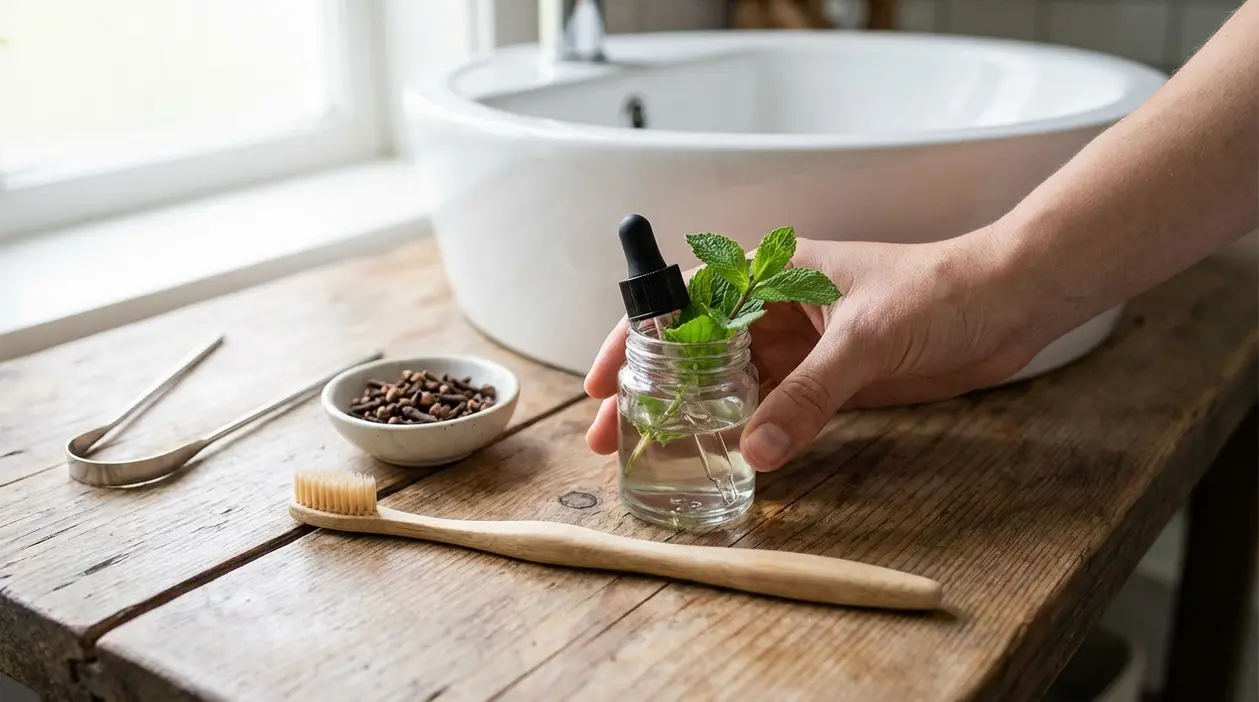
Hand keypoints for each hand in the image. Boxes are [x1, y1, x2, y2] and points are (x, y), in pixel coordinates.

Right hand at [584, 226, 1056, 471]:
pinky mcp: (830, 382)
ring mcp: (802, 348)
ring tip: (654, 457)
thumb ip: (808, 394)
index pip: (682, 302)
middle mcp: (776, 309)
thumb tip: (755, 448)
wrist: (1010, 302)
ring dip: (693, 419)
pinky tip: (722, 460)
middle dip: (652, 390)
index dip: (634, 339)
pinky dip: (747, 435)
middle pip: (695, 352)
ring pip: (729, 386)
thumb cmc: (942, 289)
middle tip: (612, 436)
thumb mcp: (864, 338)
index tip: (602, 380)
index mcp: (772, 273)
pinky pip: (774, 411)